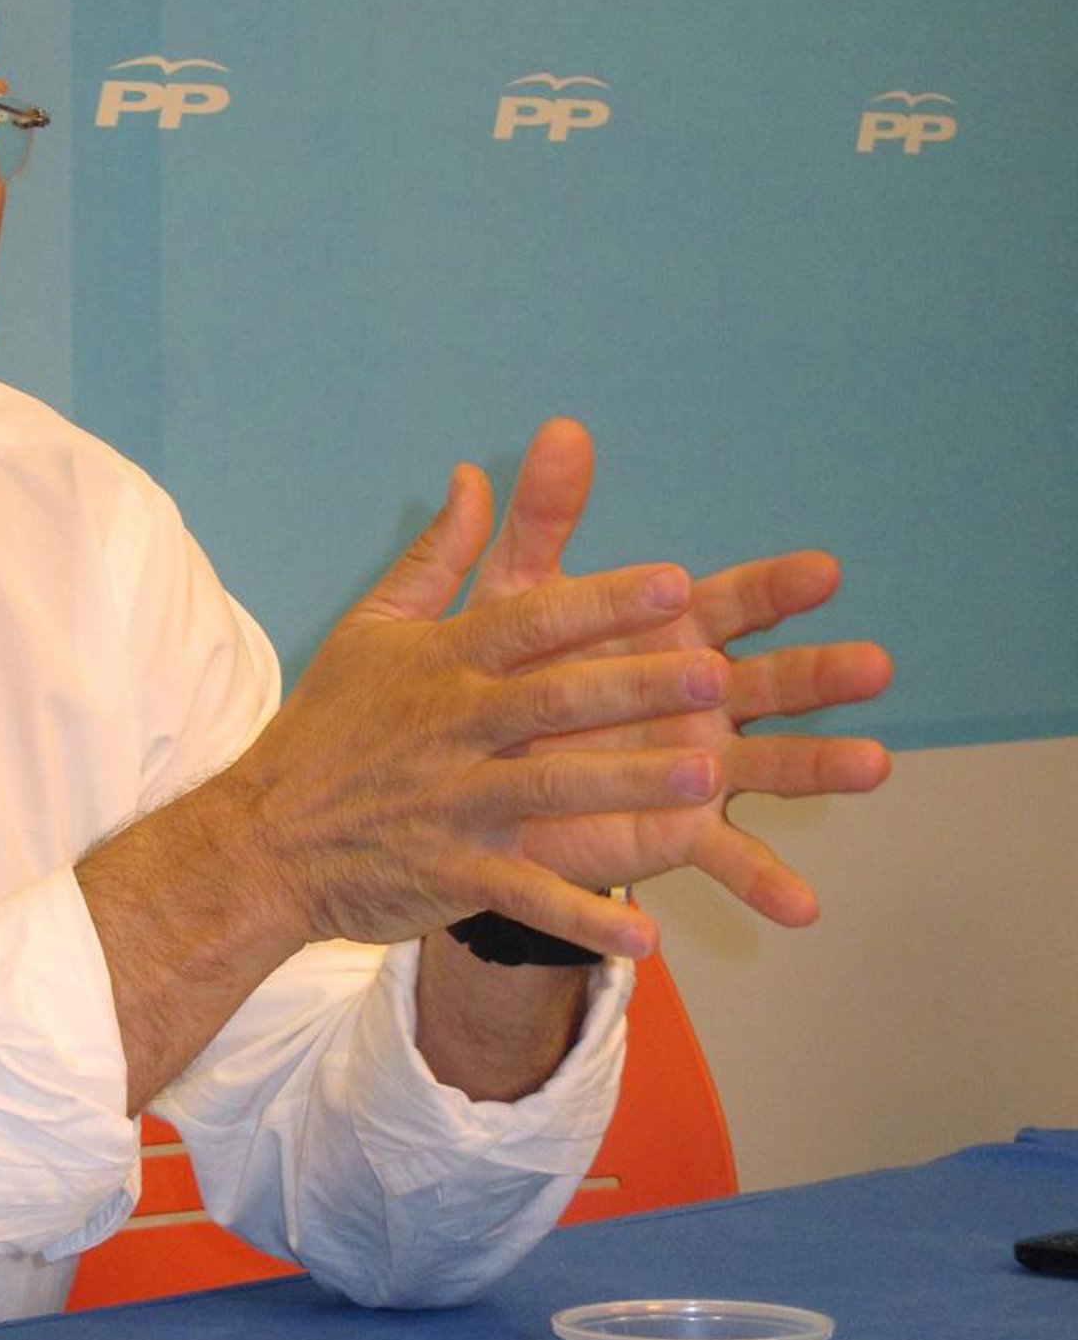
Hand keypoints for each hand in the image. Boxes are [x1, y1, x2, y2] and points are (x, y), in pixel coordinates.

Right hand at [226, 463, 743, 962]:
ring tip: (706, 785)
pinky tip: (646, 932)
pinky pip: (527, 895)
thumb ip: (436, 558)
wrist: (260, 842)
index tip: (676, 582)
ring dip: (630, 789)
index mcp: (441, 664)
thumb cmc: (325, 730)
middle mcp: (453, 730)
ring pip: (552, 791)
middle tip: (717, 679)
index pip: (531, 621)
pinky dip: (583, 917)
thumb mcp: (370, 628)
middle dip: (636, 689)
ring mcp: (454, 805)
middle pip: (556, 701)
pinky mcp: (452, 874)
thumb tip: (475, 474)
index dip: (603, 601)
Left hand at [470, 419, 893, 923]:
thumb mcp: (514, 596)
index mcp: (667, 635)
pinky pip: (727, 859)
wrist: (465, 775)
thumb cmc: (500, 673)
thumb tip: (559, 430)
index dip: (775, 589)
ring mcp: (696, 766)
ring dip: (822, 766)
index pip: (733, 603)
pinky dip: (765, 882)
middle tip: (874, 665)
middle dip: (821, 674)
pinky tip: (803, 908)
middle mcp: (698, 699)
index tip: (823, 571)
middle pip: (772, 681)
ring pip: (772, 765)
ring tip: (873, 766)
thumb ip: (543, 520)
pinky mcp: (675, 831)